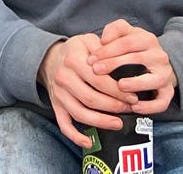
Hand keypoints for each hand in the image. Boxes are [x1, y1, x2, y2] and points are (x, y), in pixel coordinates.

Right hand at [38, 34, 139, 148]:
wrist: (50, 59)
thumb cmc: (75, 50)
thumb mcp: (87, 40)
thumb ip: (104, 48)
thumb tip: (122, 60)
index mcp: (73, 60)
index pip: (98, 79)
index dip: (117, 90)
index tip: (133, 96)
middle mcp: (64, 78)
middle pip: (91, 98)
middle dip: (114, 106)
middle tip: (129, 109)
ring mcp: (59, 94)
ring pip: (80, 113)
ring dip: (101, 121)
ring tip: (118, 124)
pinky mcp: (56, 106)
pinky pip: (64, 125)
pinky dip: (75, 136)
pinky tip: (89, 143)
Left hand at [93, 18, 177, 114]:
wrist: (159, 62)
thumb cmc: (136, 48)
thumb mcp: (127, 34)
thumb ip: (114, 30)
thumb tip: (103, 40)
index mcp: (148, 39)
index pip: (126, 42)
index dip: (107, 50)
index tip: (91, 59)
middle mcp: (159, 56)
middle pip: (136, 58)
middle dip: (114, 64)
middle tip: (96, 71)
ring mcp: (166, 75)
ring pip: (154, 80)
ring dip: (136, 83)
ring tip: (120, 86)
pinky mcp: (169, 92)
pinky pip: (162, 102)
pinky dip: (149, 106)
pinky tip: (134, 106)